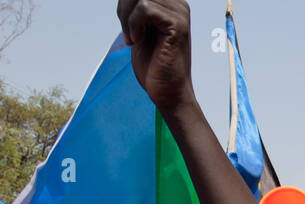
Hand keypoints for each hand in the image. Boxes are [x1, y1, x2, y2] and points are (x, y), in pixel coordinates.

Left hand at [118, 0, 193, 115]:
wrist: (168, 93)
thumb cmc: (154, 67)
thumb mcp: (139, 30)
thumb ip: (134, 11)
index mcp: (171, 4)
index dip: (126, 3)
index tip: (126, 25)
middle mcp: (179, 5)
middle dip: (124, 7)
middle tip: (127, 32)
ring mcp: (180, 14)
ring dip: (127, 17)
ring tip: (132, 38)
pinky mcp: (177, 26)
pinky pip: (146, 8)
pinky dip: (134, 24)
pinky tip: (137, 40)